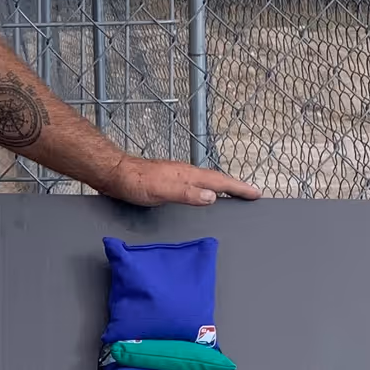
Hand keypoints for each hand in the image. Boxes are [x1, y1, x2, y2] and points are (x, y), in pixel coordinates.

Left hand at [102, 156, 260, 206]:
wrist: (115, 173)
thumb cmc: (135, 182)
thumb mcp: (162, 190)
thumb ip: (187, 193)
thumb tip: (212, 196)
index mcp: (188, 174)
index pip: (220, 181)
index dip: (238, 188)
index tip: (255, 193)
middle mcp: (186, 172)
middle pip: (217, 179)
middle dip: (236, 186)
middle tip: (251, 193)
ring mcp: (178, 175)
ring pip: (207, 180)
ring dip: (222, 186)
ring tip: (233, 193)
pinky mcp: (169, 179)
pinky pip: (196, 184)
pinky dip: (206, 188)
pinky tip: (202, 193)